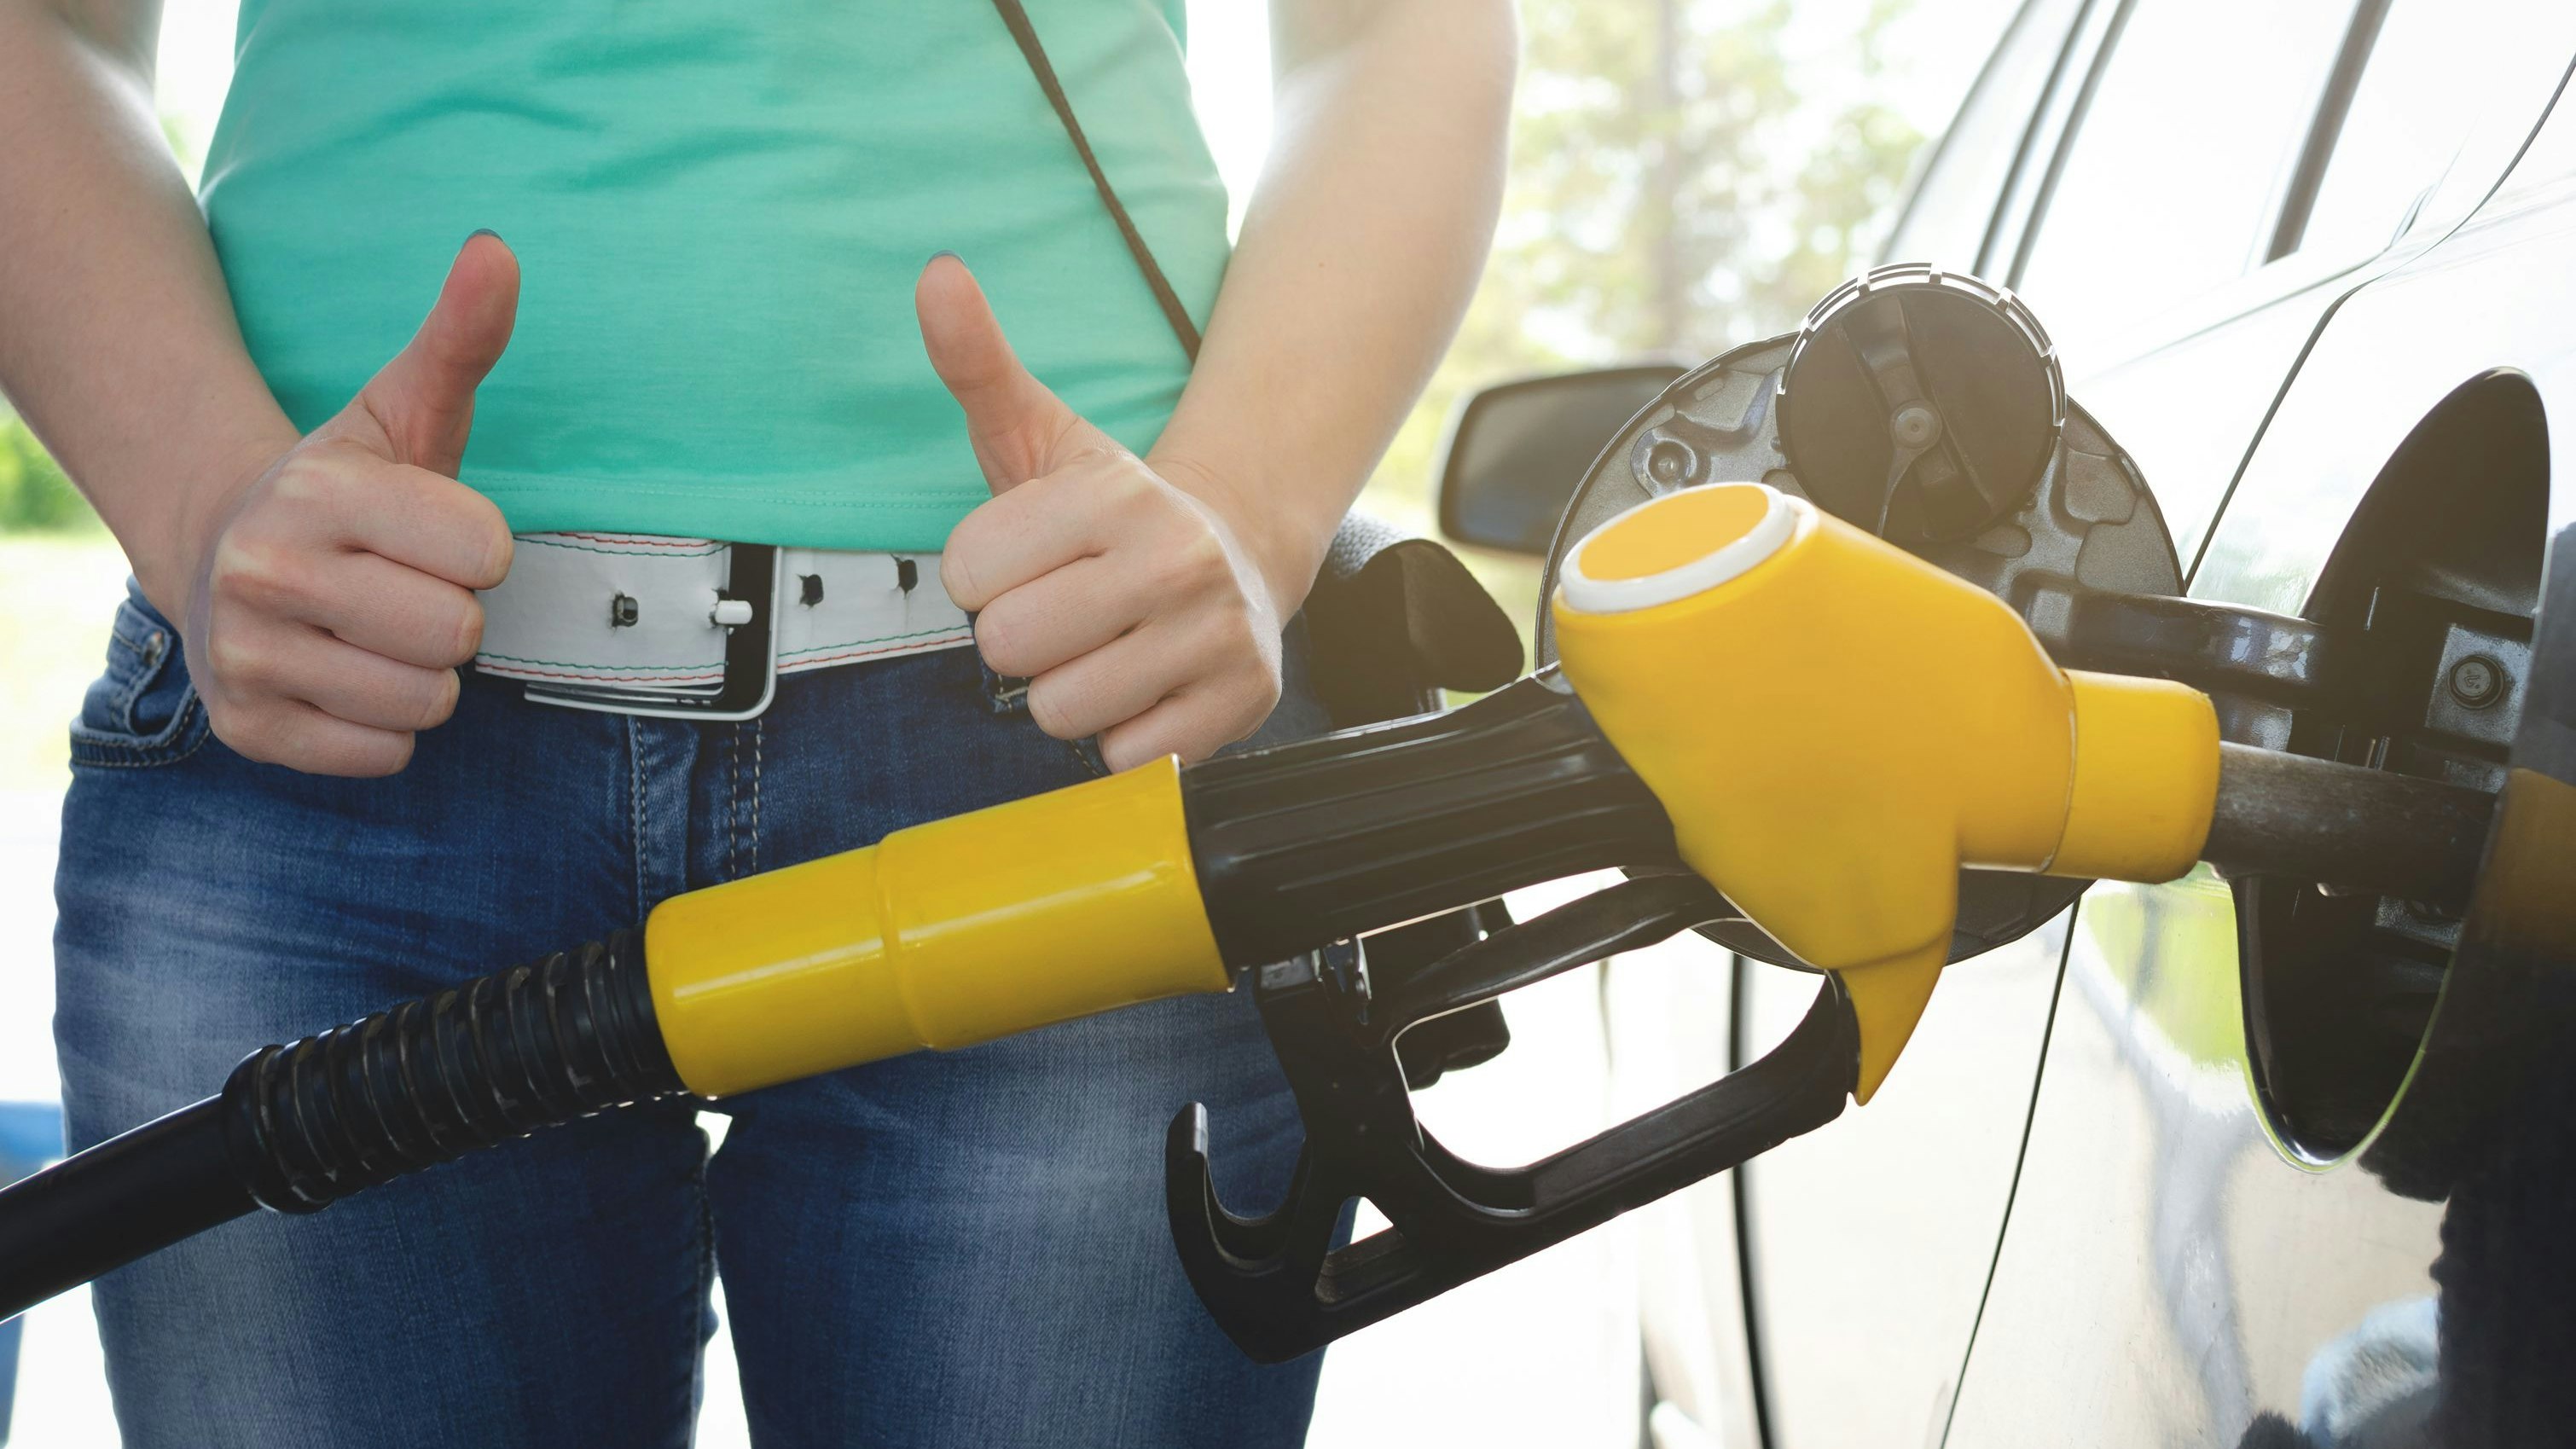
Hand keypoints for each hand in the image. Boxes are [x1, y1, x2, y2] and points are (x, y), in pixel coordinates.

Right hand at [148, 233, 519, 776]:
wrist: (225, 557)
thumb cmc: (351, 491)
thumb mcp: (405, 411)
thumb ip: (461, 339)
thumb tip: (498, 250)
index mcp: (321, 491)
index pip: (485, 550)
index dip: (480, 548)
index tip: (437, 535)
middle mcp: (268, 570)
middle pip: (457, 632)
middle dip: (453, 615)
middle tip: (405, 588)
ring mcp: (249, 653)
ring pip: (426, 700)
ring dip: (422, 675)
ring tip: (374, 632)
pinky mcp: (251, 727)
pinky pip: (385, 754)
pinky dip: (383, 727)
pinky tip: (345, 676)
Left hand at [916, 255, 1294, 771]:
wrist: (1239, 551)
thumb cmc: (1111, 509)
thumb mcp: (1041, 433)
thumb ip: (977, 362)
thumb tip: (935, 272)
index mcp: (1113, 493)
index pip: (968, 574)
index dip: (982, 577)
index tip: (1026, 561)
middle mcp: (1174, 559)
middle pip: (1009, 647)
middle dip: (1020, 638)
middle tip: (1063, 611)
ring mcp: (1215, 634)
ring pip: (1062, 709)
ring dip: (1068, 690)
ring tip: (1104, 647)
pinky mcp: (1241, 700)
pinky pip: (1123, 755)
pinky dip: (1123, 733)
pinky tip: (1146, 684)